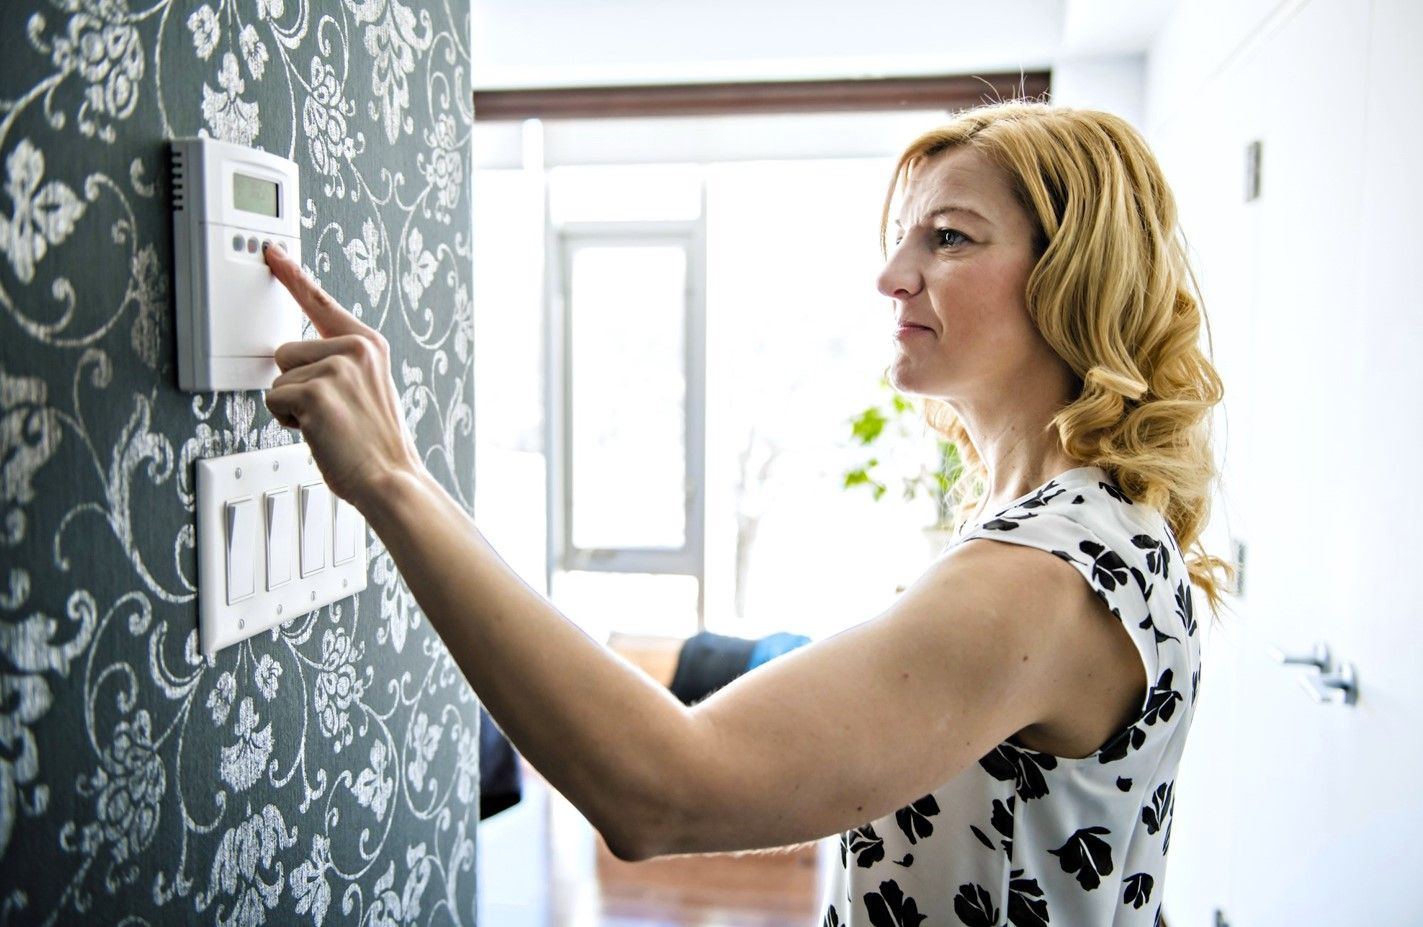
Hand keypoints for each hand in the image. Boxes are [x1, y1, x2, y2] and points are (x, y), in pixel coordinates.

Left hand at [263, 243, 421, 511]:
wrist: (391, 479)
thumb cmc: (375, 443)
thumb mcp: (367, 387)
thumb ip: (338, 362)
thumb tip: (295, 357)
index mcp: (368, 344)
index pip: (321, 302)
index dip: (293, 275)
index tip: (271, 252)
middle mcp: (355, 349)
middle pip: (286, 352)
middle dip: (297, 385)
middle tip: (332, 413)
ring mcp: (337, 369)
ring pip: (279, 379)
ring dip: (293, 407)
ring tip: (328, 424)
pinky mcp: (317, 392)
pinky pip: (275, 401)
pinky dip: (288, 422)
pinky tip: (320, 432)